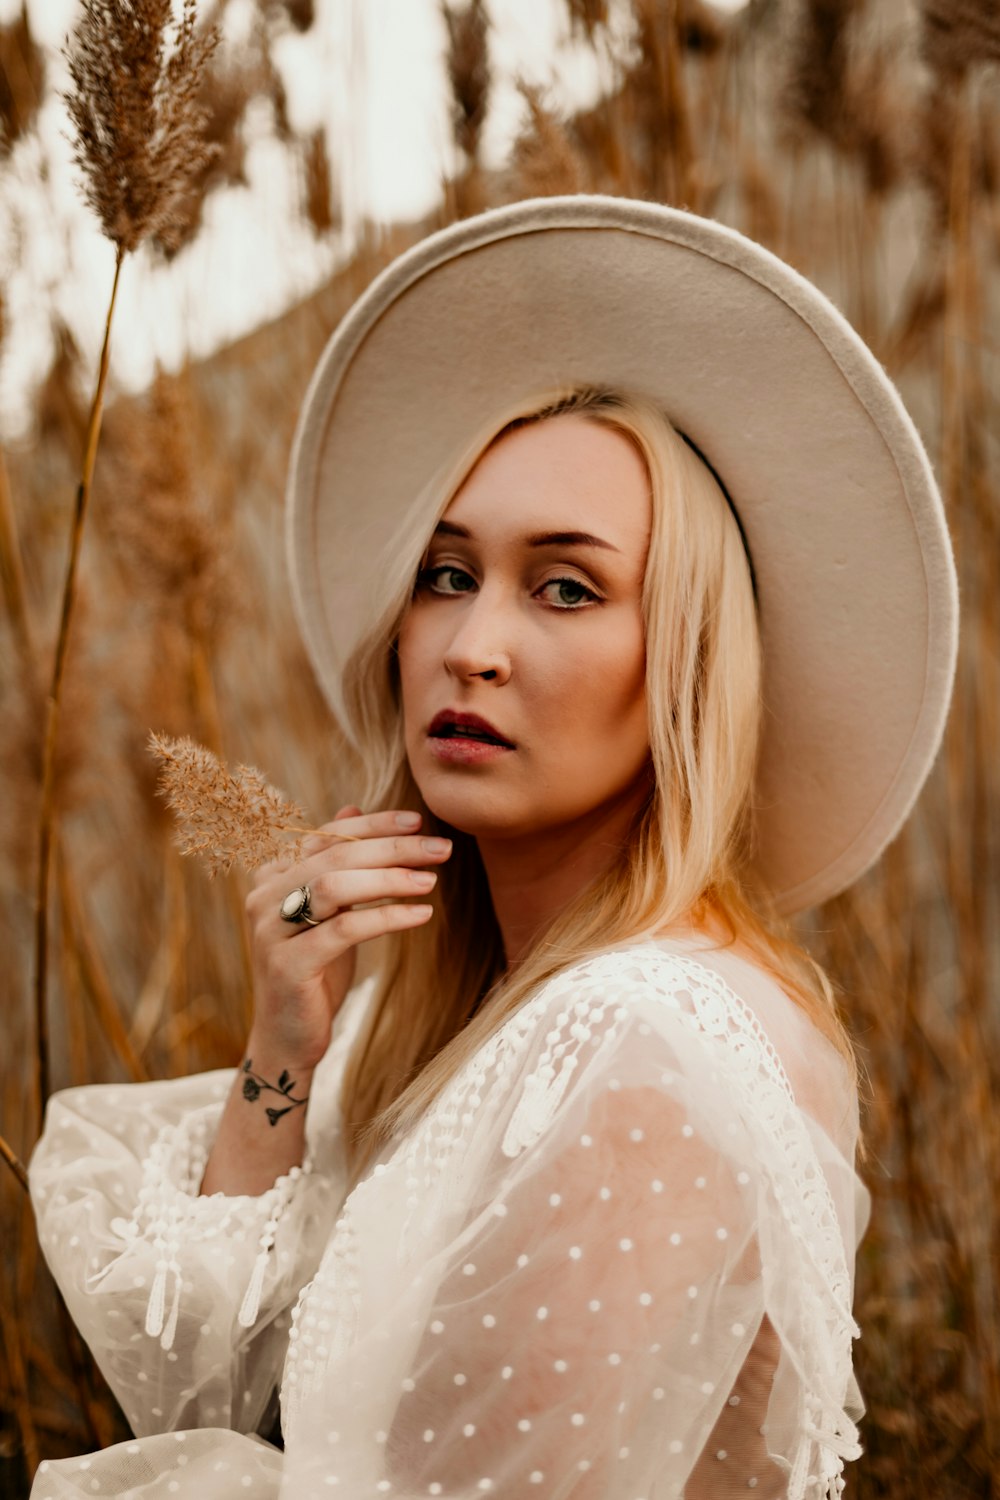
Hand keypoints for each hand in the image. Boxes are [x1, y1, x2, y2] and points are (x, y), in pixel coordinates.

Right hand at [243, 805, 450, 1070]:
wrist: (288, 1038)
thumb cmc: (316, 971)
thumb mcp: (330, 912)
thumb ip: (337, 863)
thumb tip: (352, 806)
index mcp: (273, 877)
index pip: (326, 835)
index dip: (373, 825)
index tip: (418, 821)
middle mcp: (264, 897)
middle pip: (335, 856)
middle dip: (392, 848)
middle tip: (440, 848)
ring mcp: (271, 931)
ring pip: (334, 886)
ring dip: (389, 879)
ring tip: (431, 880)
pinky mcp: (287, 964)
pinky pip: (344, 929)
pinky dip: (386, 917)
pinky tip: (420, 914)